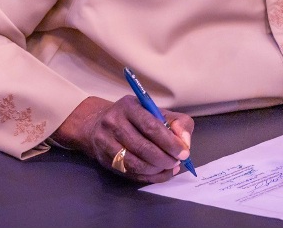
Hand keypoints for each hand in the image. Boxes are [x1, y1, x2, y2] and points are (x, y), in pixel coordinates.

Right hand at [50, 96, 193, 182]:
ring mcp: (105, 142)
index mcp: (128, 106)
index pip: (150, 126)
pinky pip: (129, 173)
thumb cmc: (134, 117)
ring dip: (156, 170)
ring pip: (134, 163)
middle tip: (177, 162)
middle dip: (164, 158)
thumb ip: (176, 122)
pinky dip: (148, 177)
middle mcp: (113, 123)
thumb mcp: (155, 111)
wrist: (97, 123)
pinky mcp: (104, 160)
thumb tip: (185, 141)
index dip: (169, 142)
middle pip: (142, 147)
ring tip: (170, 167)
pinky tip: (159, 173)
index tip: (183, 152)